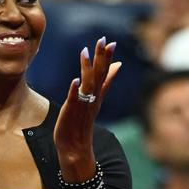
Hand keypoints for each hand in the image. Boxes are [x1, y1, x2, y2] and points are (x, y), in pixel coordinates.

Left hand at [53, 37, 120, 166]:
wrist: (75, 147)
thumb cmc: (83, 123)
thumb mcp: (96, 99)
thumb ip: (106, 82)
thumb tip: (117, 65)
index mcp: (97, 94)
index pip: (104, 73)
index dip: (106, 57)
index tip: (111, 42)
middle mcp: (92, 98)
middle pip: (98, 75)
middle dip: (100, 58)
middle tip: (102, 40)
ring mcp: (82, 105)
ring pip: (87, 84)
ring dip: (87, 68)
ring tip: (85, 52)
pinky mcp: (71, 112)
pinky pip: (74, 99)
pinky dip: (75, 90)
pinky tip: (75, 80)